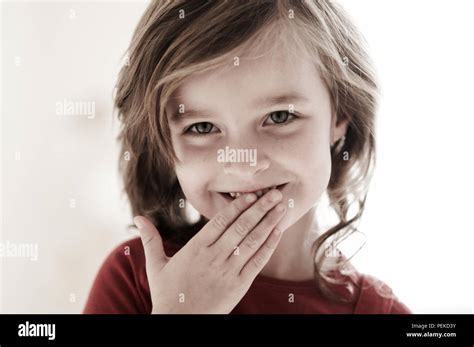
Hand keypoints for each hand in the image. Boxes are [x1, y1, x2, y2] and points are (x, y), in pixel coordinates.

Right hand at [134, 189, 285, 313]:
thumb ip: (151, 239)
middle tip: (275, 192)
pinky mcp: (239, 286)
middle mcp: (214, 257)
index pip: (221, 221)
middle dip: (260, 208)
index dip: (238, 206)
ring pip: (252, 241)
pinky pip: (257, 262)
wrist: (180, 324)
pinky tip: (277, 232)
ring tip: (281, 207)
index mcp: (195, 249)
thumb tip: (138, 218)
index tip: (251, 193)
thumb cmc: (167, 295)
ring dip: (269, 222)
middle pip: (241, 227)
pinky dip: (268, 246)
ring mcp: (228, 271)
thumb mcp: (155, 266)